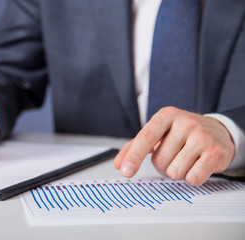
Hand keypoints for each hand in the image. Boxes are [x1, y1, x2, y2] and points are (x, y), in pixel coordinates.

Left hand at [114, 107, 234, 185]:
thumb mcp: (159, 133)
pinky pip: (193, 178)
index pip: (146, 137)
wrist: (218, 132)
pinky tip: (198, 164)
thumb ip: (135, 146)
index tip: (125, 170)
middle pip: (159, 161)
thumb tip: (118, 163)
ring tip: (187, 159)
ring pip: (175, 172)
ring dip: (178, 172)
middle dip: (164, 166)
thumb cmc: (182, 134)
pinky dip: (192, 177)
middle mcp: (185, 122)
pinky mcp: (215, 152)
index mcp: (166, 115)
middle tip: (175, 155)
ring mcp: (202, 136)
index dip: (134, 156)